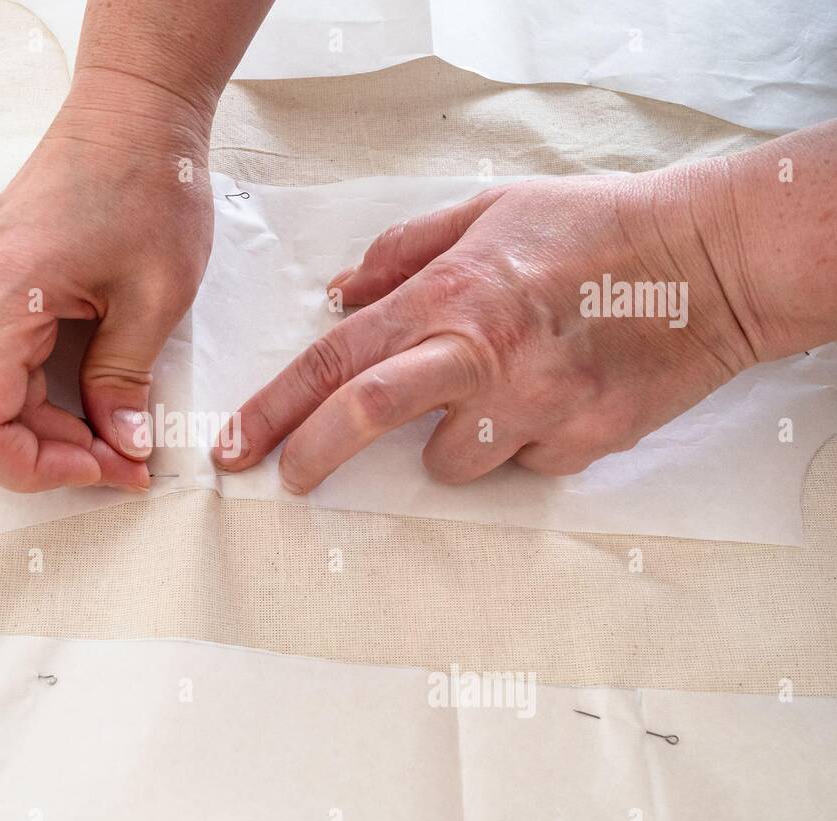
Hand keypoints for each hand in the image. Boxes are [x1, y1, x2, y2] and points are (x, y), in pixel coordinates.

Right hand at [0, 77, 212, 491]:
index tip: (103, 468)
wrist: (134, 109)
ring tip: (96, 431)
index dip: (35, 467)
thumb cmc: (149, 182)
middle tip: (116, 456)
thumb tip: (121, 444)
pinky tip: (73, 394)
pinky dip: (20, 389)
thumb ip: (125, 382)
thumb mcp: (155, 297)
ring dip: (24, 425)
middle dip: (39, 452)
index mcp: (0, 295)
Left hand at [214, 165, 775, 490]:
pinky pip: (524, 466)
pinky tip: (555, 399)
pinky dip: (524, 444)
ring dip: (455, 442)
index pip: (335, 360)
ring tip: (499, 391)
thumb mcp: (489, 212)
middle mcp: (483, 355)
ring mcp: (536, 406)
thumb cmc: (597, 227)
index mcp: (450, 294)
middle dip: (313, 456)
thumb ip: (403, 255)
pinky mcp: (584, 443)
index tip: (236, 447)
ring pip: (454, 463)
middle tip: (293, 477)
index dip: (274, 409)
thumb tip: (339, 297)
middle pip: (367, 417)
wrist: (714, 261)